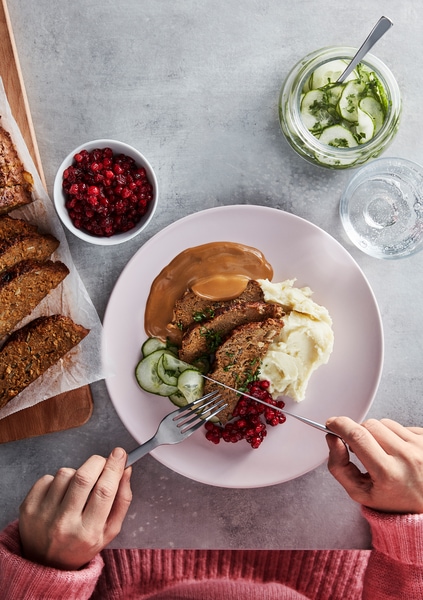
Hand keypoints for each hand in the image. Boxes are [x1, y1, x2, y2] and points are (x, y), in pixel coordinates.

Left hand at [19, 447, 131, 569]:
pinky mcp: (27, 508)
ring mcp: (43, 515)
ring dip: (76, 473)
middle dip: (97, 462)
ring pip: (65, 473)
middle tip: (102, 462)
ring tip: (77, 489)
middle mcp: (64, 525)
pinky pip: (46, 478)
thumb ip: (122, 500)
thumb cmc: (82, 544)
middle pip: (83, 477)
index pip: (104, 490)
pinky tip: (60, 495)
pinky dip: (57, 481)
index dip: (114, 467)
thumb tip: (126, 469)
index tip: (120, 454)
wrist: (45, 565)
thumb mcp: (110, 530)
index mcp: (89, 532)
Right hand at [326, 416, 422, 513]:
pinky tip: (396, 452)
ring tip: (382, 452)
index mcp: (388, 473)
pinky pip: (401, 426)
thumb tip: (332, 439)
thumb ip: (339, 467)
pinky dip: (393, 436)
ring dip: (377, 433)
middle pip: (370, 425)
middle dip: (358, 432)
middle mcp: (407, 458)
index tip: (332, 423)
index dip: (340, 425)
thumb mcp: (360, 493)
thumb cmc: (394, 501)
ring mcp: (420, 447)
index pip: (358, 436)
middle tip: (358, 446)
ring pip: (385, 423)